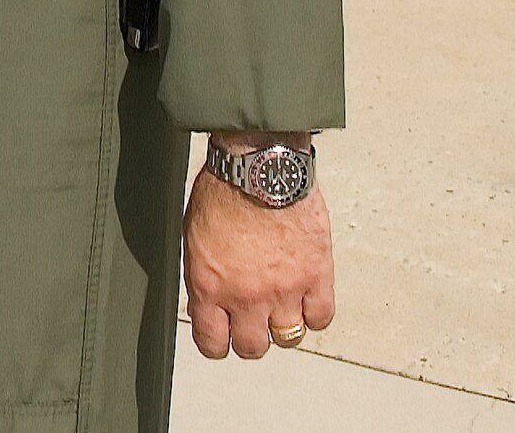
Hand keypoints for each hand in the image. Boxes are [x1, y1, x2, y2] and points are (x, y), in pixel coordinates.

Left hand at [184, 139, 334, 358]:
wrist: (259, 166)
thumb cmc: (223, 192)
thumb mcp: (194, 238)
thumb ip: (203, 278)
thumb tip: (206, 306)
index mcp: (210, 285)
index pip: (212, 344)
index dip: (216, 343)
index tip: (220, 336)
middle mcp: (247, 295)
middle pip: (253, 347)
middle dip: (249, 336)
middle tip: (250, 318)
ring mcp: (285, 289)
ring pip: (288, 337)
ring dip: (283, 324)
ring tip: (278, 302)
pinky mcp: (317, 277)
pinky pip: (321, 317)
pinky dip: (313, 311)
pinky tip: (304, 295)